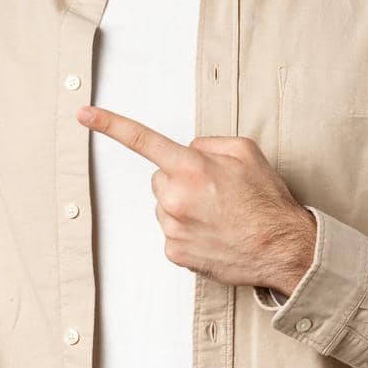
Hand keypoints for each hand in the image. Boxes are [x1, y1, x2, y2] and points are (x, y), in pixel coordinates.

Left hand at [75, 105, 317, 293]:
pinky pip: (171, 232)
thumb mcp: (246, 152)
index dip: (110, 124)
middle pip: (159, 178)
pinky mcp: (174, 253)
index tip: (84, 114)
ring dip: (183, 206)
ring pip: (164, 206)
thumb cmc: (267, 201)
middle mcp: (175, 198)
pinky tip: (213, 233)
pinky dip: (188, 231)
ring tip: (218, 215)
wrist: (283, 249)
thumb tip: (188, 150)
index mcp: (191, 167)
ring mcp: (172, 228)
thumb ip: (208, 143)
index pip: (142, 140)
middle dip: (179, 179)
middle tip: (213, 191)